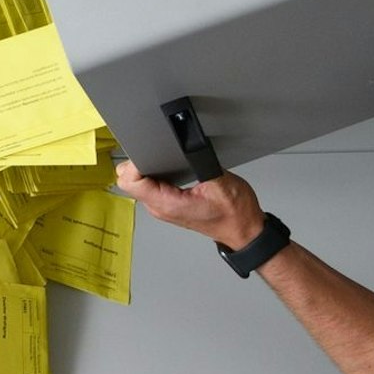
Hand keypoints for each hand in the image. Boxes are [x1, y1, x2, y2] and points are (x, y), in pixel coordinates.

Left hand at [116, 161, 267, 249]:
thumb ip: (198, 162)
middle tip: (157, 152)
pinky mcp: (167, 204)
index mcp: (167, 204)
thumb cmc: (235, 212)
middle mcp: (159, 207)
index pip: (130, 181)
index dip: (134, 162)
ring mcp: (162, 207)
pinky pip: (148, 186)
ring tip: (163, 159)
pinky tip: (166, 168)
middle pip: (129, 180)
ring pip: (137, 183)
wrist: (243, 229)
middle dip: (138, 162)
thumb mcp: (220, 181)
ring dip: (145, 168)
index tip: (147, 151)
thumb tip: (187, 145)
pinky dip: (152, 174)